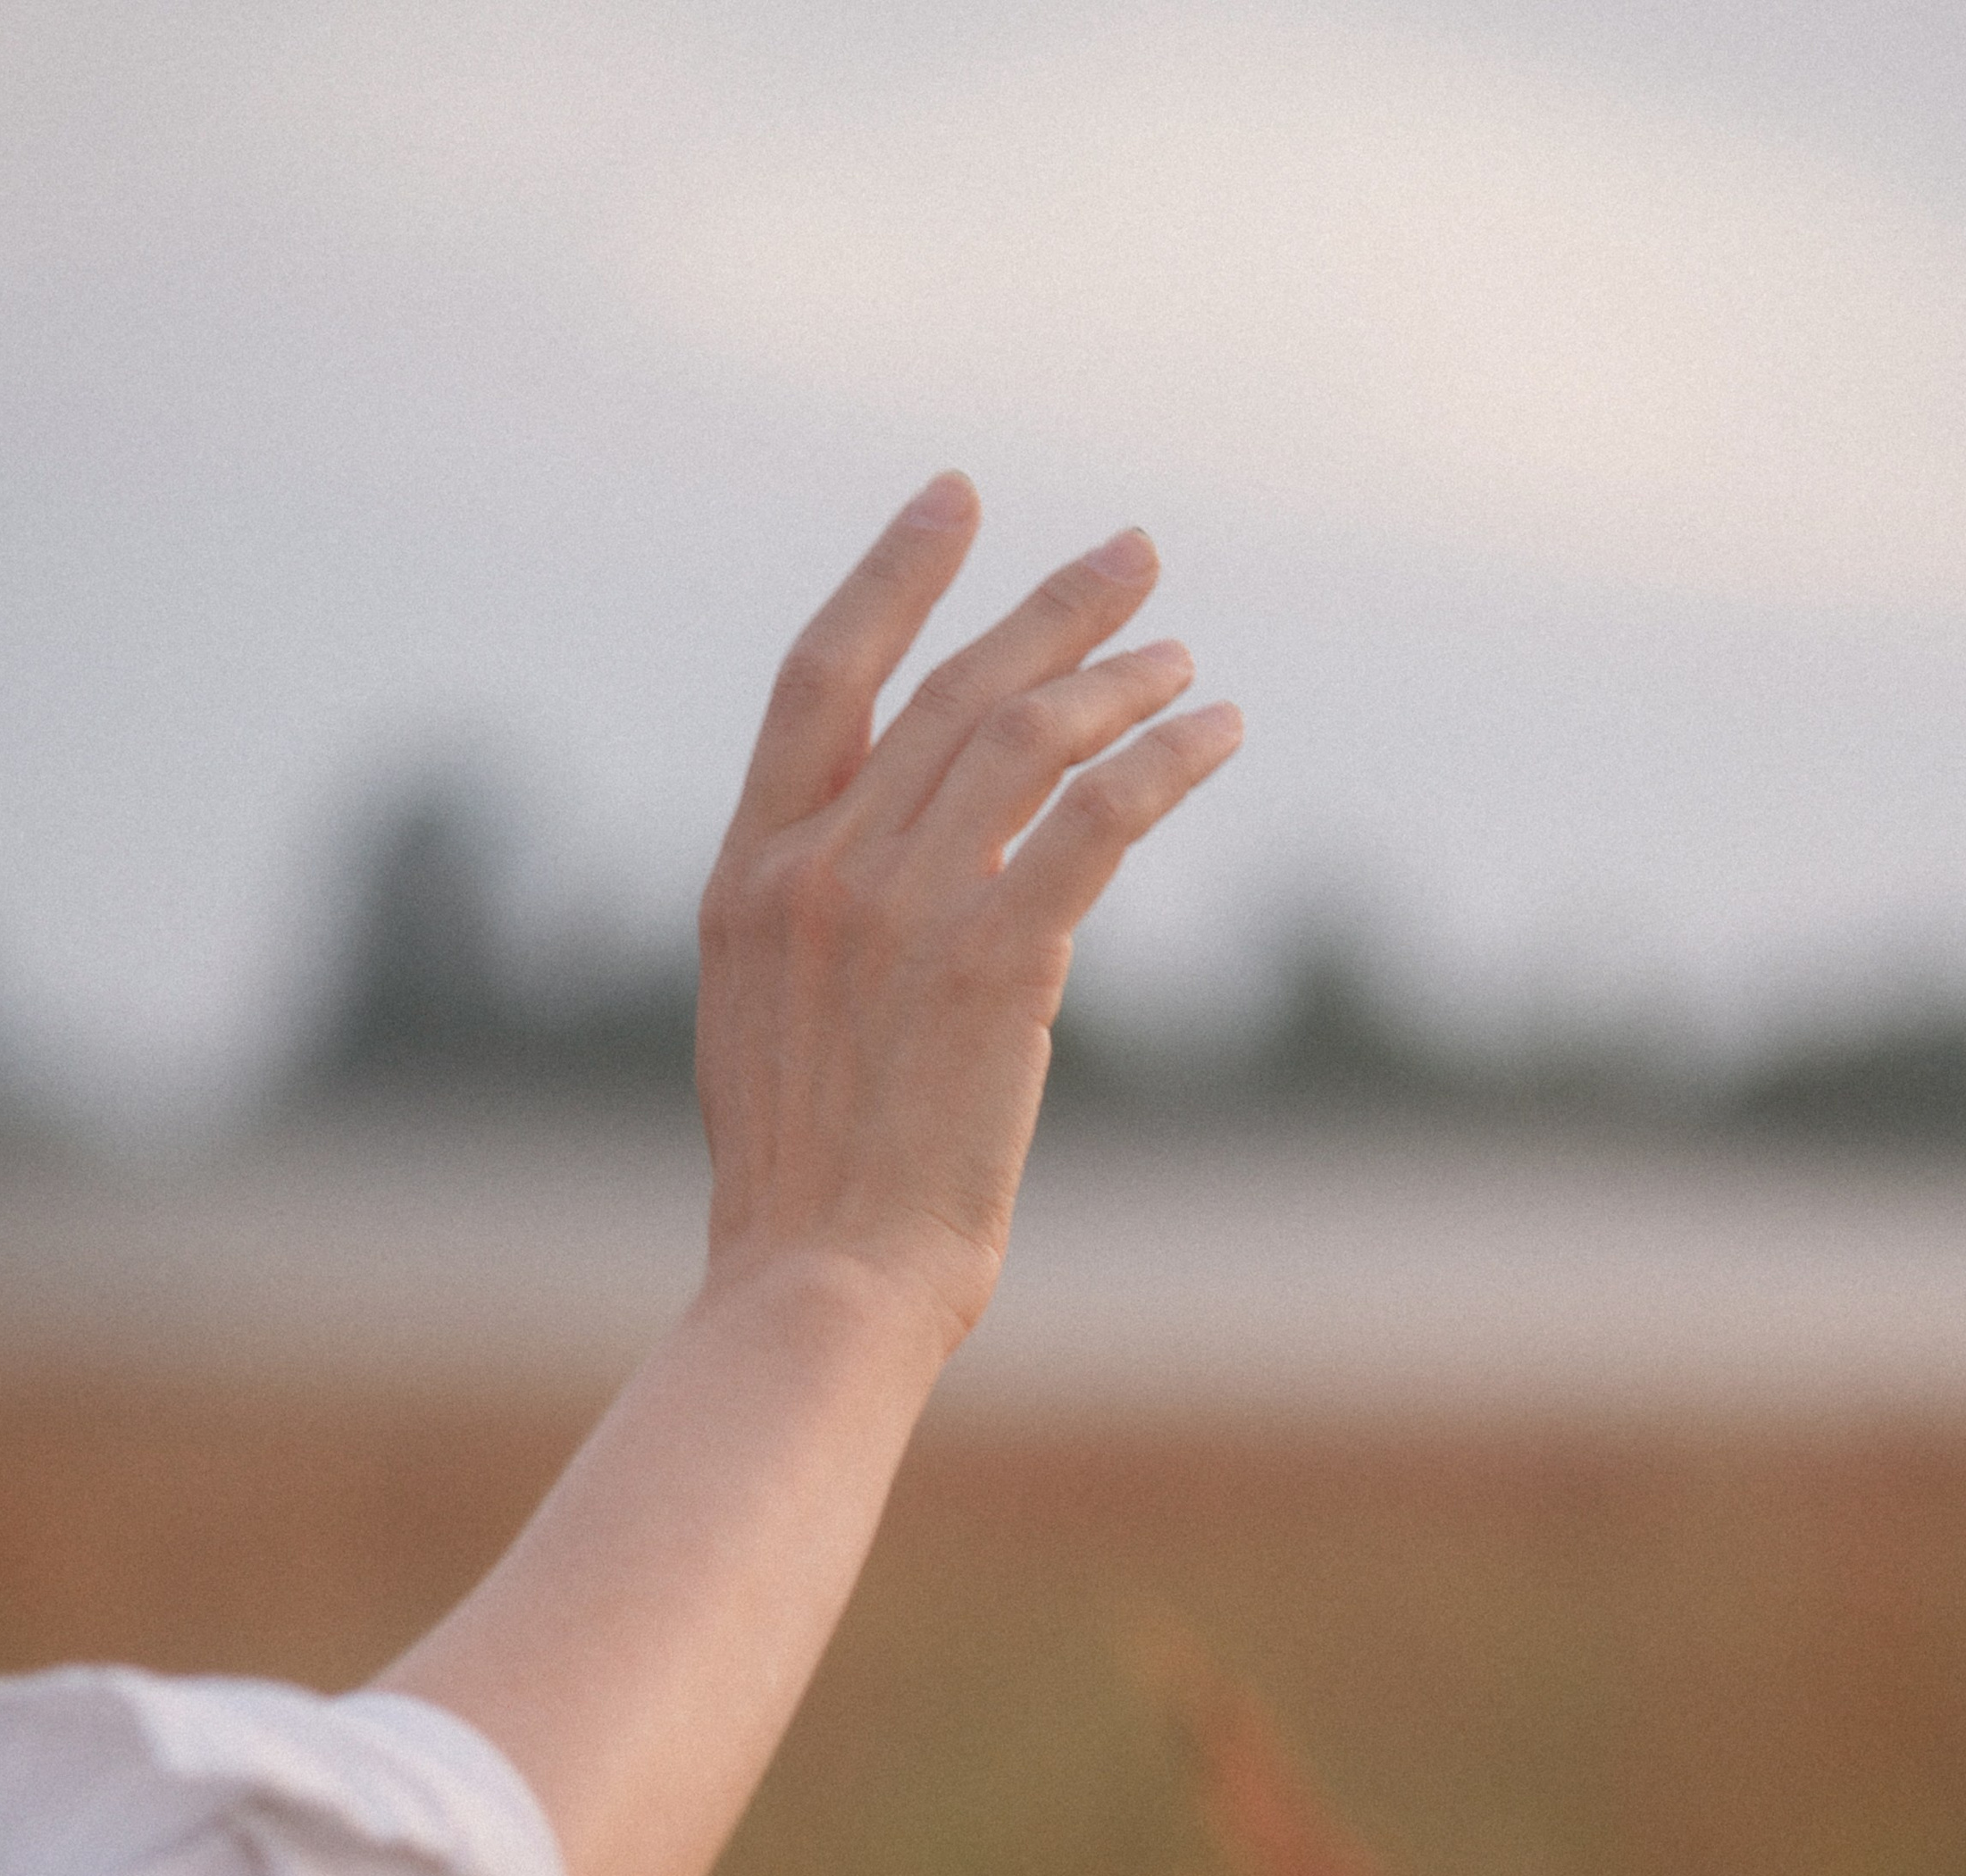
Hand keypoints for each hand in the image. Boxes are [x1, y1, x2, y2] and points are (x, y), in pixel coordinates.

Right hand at [695, 473, 1242, 1349]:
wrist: (823, 1282)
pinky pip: (1100, 817)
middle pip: (953, 688)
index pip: (823, 680)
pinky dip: (1166, 761)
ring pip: (1029, 737)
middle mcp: (819, 870)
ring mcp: (903, 910)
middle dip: (1052, 609)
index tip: (956, 503)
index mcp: (749, 877)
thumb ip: (814, 928)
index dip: (892, 576)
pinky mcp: (995, 962)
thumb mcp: (765, 1028)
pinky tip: (1216, 735)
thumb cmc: (806, 1191)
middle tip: (1135, 558)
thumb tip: (895, 872)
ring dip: (1121, 681)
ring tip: (1185, 660)